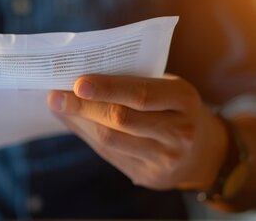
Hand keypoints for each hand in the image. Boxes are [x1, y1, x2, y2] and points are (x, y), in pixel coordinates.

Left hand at [47, 74, 225, 190]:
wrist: (201, 150)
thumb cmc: (173, 107)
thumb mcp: (166, 87)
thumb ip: (131, 82)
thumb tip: (79, 79)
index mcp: (184, 99)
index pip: (141, 93)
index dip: (107, 88)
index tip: (78, 82)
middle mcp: (179, 131)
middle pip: (122, 118)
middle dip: (84, 106)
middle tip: (55, 95)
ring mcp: (166, 158)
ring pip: (112, 140)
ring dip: (80, 122)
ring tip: (59, 107)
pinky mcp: (150, 176)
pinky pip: (111, 155)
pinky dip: (88, 137)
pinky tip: (74, 123)